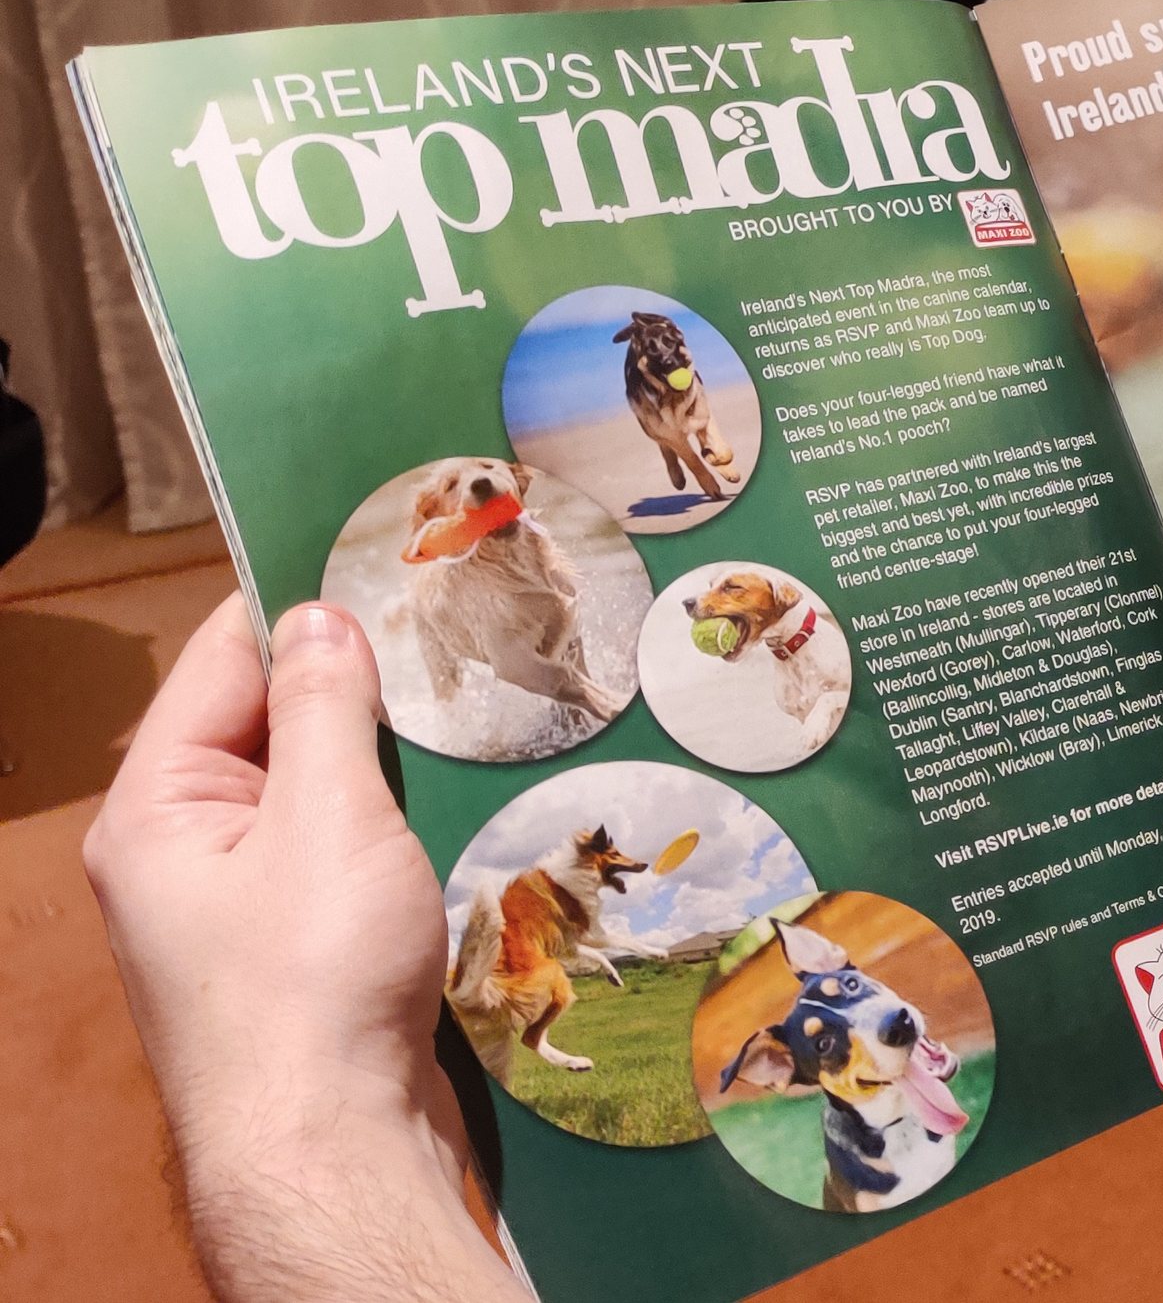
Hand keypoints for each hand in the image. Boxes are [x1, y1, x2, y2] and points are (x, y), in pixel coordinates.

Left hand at [85, 596, 521, 1301]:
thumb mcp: (327, 818)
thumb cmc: (310, 985)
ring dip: (385, 761)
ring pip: (317, 794)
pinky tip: (458, 805)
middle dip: (355, 684)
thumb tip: (318, 614)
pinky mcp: (298, 953)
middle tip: (447, 630)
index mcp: (156, 809)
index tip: (377, 552)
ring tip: (467, 710)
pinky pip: (343, 856)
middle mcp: (183, 853)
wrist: (330, 1148)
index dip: (296, 603)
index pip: (220, 664)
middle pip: (270, 727)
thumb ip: (324, 706)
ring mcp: (239, 909)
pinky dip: (395, 825)